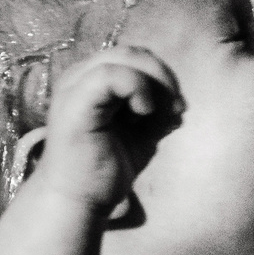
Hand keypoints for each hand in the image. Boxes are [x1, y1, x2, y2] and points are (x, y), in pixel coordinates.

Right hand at [32, 48, 180, 216]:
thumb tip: (179, 105)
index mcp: (92, 81)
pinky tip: (144, 112)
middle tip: (176, 110)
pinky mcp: (74, 103)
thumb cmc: (104, 171)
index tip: (178, 110)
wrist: (77, 202)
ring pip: (124, 57)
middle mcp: (79, 76)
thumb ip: (157, 114)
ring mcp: (74, 86)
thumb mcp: (140, 135)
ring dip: (154, 83)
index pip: (134, 58)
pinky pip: (110, 75)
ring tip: (160, 116)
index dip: (162, 76)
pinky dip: (137, 87)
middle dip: (163, 77)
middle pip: (133, 52)